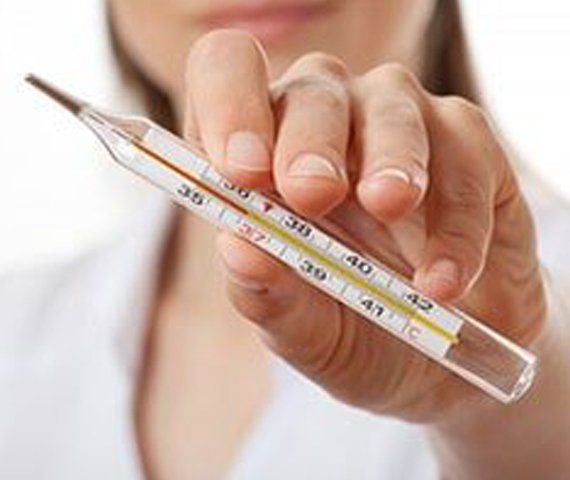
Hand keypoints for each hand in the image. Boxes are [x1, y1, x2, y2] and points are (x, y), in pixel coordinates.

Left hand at [183, 30, 545, 422]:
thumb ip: (265, 293)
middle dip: (309, 140)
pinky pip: (465, 155)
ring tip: (389, 207)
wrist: (434, 364)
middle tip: (312, 194)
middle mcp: (328, 122)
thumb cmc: (353, 328)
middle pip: (313, 88)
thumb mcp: (300, 327)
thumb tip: (236, 246)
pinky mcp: (467, 145)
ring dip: (388, 157)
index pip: (227, 72)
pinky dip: (456, 218)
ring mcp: (399, 125)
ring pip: (391, 103)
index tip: (242, 169)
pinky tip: (442, 279)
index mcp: (266, 153)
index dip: (227, 103)